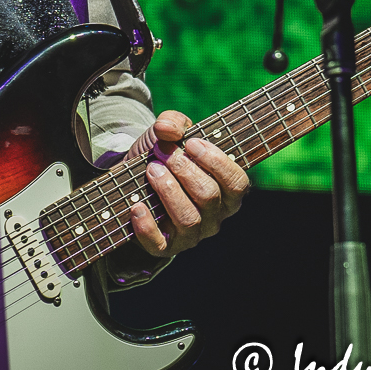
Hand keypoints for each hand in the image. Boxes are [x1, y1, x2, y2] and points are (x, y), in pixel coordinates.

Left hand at [126, 110, 248, 258]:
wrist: (133, 181)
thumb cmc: (162, 156)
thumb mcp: (169, 134)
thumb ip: (173, 122)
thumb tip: (167, 128)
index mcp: (226, 191)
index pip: (237, 183)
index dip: (217, 162)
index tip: (191, 143)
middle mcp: (215, 216)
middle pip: (209, 197)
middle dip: (185, 171)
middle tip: (164, 154)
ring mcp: (192, 235)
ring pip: (189, 219)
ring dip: (168, 191)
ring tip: (151, 170)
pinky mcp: (165, 247)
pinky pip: (161, 244)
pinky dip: (147, 226)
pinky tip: (136, 206)